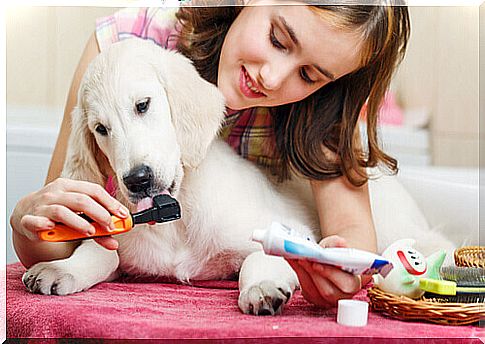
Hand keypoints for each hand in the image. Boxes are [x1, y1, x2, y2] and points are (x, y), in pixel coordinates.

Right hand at [10, 178, 129, 249]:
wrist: (25, 213)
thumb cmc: (56, 212)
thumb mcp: (77, 215)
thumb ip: (97, 229)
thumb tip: (115, 242)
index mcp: (70, 186)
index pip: (94, 190)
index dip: (110, 203)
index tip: (123, 215)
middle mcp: (56, 193)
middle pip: (82, 200)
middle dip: (100, 214)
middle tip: (110, 227)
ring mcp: (41, 206)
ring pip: (62, 211)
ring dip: (79, 223)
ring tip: (90, 232)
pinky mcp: (29, 220)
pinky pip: (36, 221)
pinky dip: (44, 224)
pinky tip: (52, 228)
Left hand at [286, 235, 361, 307]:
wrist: (332, 261)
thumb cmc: (337, 255)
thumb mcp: (338, 245)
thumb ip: (339, 244)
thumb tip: (340, 243)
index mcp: (353, 284)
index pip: (345, 283)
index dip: (330, 274)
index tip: (316, 264)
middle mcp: (341, 295)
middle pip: (327, 290)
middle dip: (312, 273)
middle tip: (302, 258)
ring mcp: (326, 299)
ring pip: (312, 290)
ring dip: (301, 271)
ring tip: (294, 257)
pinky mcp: (312, 297)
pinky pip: (304, 288)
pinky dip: (296, 272)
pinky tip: (292, 260)